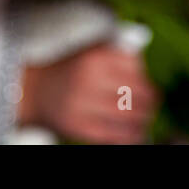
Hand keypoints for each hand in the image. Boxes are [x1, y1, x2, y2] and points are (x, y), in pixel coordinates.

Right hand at [18, 43, 158, 143]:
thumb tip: (147, 75)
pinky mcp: (77, 125)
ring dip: (143, 119)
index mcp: (95, 57)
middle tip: (154, 104)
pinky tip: (137, 134)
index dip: (145, 79)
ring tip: (147, 120)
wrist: (34, 90)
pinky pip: (112, 133)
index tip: (150, 86)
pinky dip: (130, 135)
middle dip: (149, 101)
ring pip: (126, 114)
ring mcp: (82, 104)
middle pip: (133, 92)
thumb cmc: (70, 71)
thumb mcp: (91, 52)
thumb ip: (118, 57)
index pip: (134, 68)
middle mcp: (88, 79)